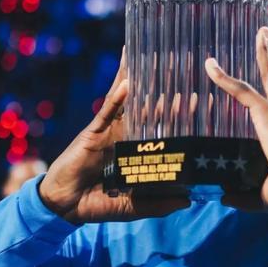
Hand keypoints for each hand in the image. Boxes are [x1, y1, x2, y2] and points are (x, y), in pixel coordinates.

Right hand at [39, 51, 189, 223]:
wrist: (66, 206)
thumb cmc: (98, 205)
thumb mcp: (134, 207)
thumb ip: (158, 204)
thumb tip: (188, 201)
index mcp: (138, 152)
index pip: (163, 130)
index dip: (180, 117)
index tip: (202, 102)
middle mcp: (126, 137)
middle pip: (149, 109)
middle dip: (167, 92)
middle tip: (186, 72)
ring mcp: (109, 131)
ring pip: (129, 102)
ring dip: (141, 81)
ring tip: (155, 59)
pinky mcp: (93, 131)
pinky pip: (107, 110)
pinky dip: (118, 96)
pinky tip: (129, 81)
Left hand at [205, 28, 267, 211]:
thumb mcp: (265, 195)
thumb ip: (244, 194)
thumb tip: (224, 196)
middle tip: (267, 39)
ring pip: (265, 74)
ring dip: (261, 52)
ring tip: (260, 31)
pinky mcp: (266, 111)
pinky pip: (240, 88)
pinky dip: (222, 77)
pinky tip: (209, 64)